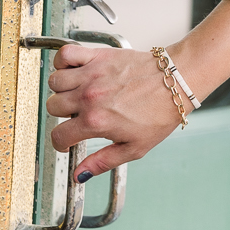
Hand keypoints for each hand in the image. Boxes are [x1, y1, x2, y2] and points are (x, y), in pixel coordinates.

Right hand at [45, 42, 182, 180]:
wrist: (176, 82)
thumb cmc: (160, 113)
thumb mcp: (134, 148)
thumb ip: (103, 161)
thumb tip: (80, 175)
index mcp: (96, 122)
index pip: (59, 135)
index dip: (61, 143)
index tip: (68, 141)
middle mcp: (89, 97)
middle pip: (53, 107)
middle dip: (63, 116)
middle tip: (79, 116)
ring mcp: (92, 74)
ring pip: (55, 82)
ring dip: (62, 90)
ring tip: (77, 94)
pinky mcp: (99, 56)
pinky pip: (66, 54)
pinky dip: (63, 61)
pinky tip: (74, 71)